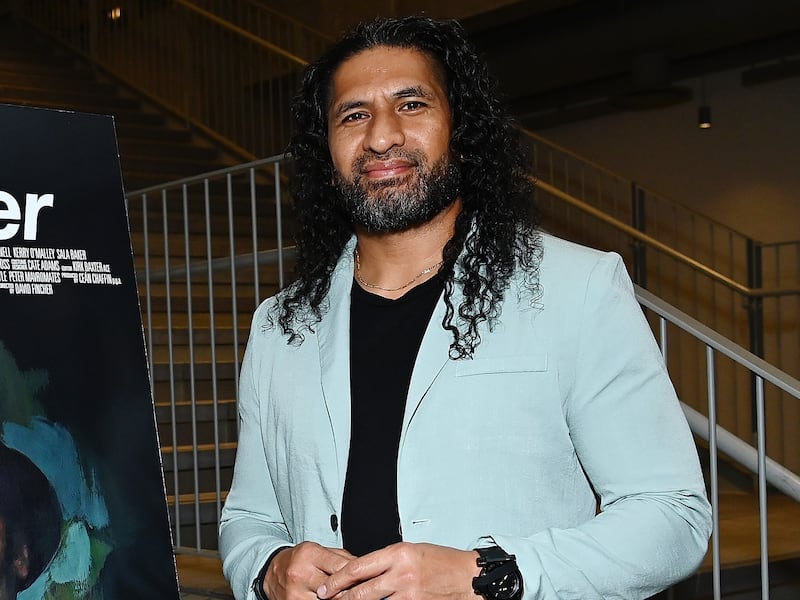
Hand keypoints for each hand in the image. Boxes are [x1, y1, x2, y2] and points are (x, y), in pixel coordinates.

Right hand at [264, 541, 354, 599]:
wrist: (273, 572)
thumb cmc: (300, 560)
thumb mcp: (319, 550)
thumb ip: (341, 558)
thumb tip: (363, 568)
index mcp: (310, 555)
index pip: (340, 567)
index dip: (356, 574)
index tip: (367, 577)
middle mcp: (301, 574)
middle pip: (335, 587)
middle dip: (350, 589)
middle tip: (362, 590)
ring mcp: (296, 594)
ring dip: (340, 599)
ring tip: (348, 596)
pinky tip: (334, 599)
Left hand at [316, 542, 479, 599]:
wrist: (470, 578)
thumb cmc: (443, 562)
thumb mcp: (412, 552)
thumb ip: (388, 561)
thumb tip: (363, 572)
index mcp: (399, 553)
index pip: (358, 567)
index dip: (337, 579)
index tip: (325, 587)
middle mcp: (402, 573)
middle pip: (361, 591)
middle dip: (340, 599)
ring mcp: (410, 593)